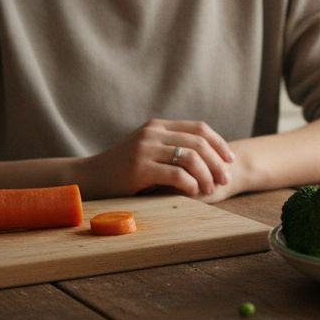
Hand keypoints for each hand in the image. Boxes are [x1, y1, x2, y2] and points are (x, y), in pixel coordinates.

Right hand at [77, 119, 237, 198]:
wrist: (89, 178)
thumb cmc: (123, 170)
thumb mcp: (148, 151)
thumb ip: (171, 148)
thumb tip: (210, 158)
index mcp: (158, 126)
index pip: (199, 128)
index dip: (219, 143)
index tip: (230, 160)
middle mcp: (152, 133)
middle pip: (199, 142)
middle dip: (217, 162)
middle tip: (226, 179)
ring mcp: (145, 149)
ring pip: (191, 157)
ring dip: (206, 175)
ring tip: (210, 189)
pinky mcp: (139, 168)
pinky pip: (176, 174)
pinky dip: (190, 184)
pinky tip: (193, 193)